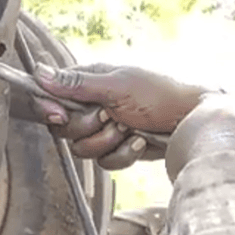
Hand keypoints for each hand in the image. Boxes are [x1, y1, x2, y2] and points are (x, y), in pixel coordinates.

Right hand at [32, 63, 209, 169]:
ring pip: (82, 148)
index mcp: (89, 82)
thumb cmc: (160, 95)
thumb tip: (39, 72)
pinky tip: (139, 141)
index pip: (51, 96)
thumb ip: (76, 83)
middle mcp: (92, 105)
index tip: (60, 115)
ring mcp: (105, 128)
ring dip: (108, 142)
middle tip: (111, 117)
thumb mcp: (116, 85)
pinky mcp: (117, 148)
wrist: (195, 122)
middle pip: (64, 128)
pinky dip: (123, 154)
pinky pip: (103, 162)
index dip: (51, 109)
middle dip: (89, 128)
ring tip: (130, 129)